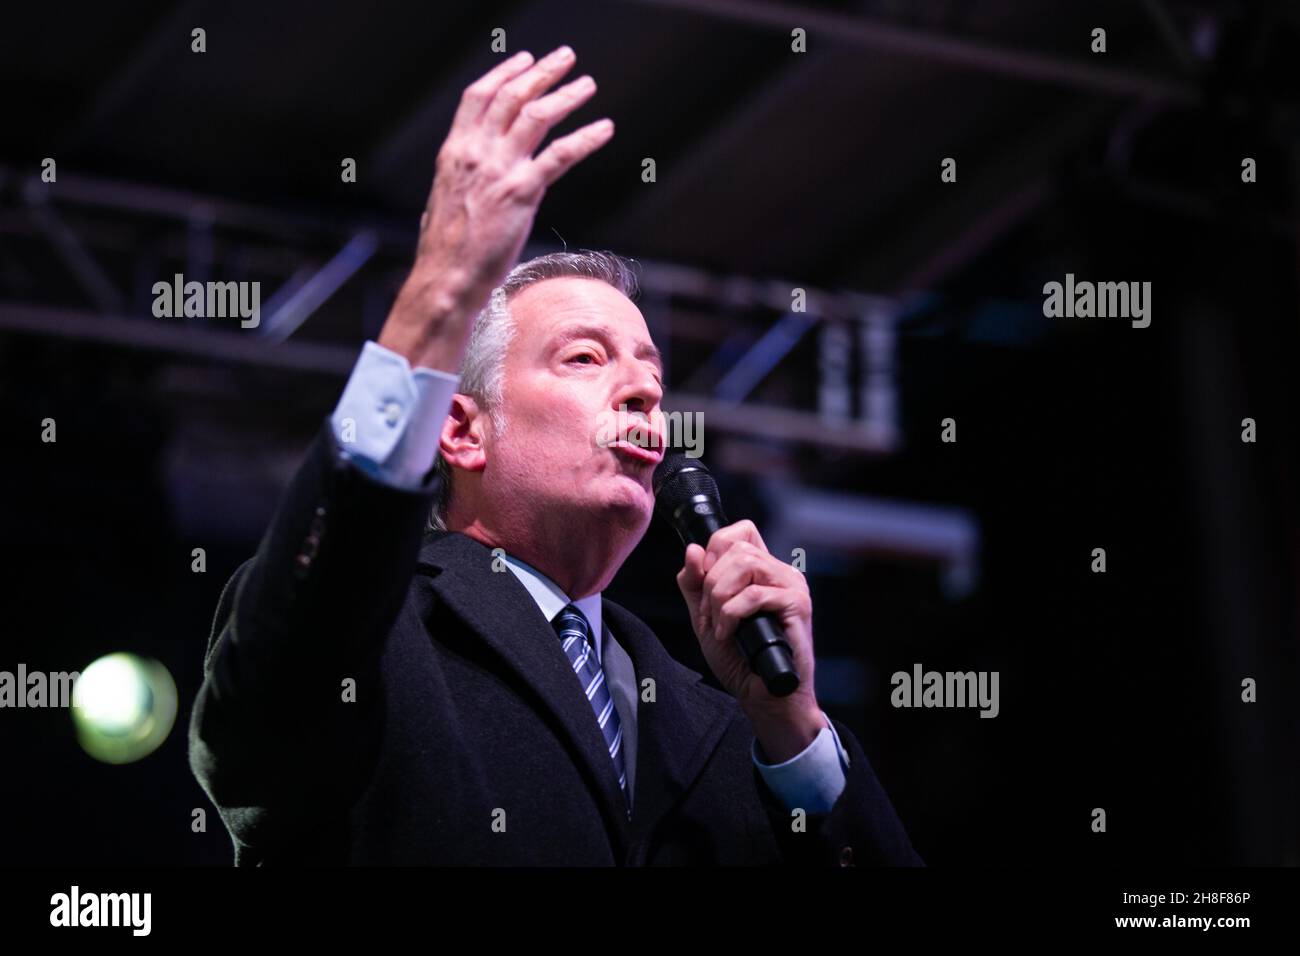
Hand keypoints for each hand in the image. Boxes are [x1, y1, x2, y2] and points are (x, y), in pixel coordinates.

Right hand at [380, 45, 613, 370]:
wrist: (446, 278)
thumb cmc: (446, 251)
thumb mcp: (446, 202)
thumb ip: (464, 181)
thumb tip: (475, 182)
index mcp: (455, 152)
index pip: (478, 97)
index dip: (504, 73)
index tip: (524, 60)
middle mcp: (476, 153)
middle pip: (511, 96)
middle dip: (541, 72)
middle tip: (565, 59)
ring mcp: (500, 170)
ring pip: (536, 115)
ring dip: (566, 95)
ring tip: (587, 85)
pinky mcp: (522, 192)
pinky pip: (561, 154)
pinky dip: (586, 138)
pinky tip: (604, 129)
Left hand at [676, 520, 824, 758]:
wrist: (764, 696)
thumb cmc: (740, 659)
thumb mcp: (706, 616)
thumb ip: (695, 584)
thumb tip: (692, 550)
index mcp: (763, 570)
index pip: (740, 531)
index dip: (714, 549)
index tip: (705, 581)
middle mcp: (781, 572)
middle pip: (737, 546)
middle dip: (712, 581)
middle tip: (712, 614)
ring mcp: (792, 586)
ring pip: (745, 564)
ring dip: (721, 597)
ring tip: (720, 624)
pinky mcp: (797, 605)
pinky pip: (754, 595)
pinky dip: (732, 614)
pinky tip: (729, 634)